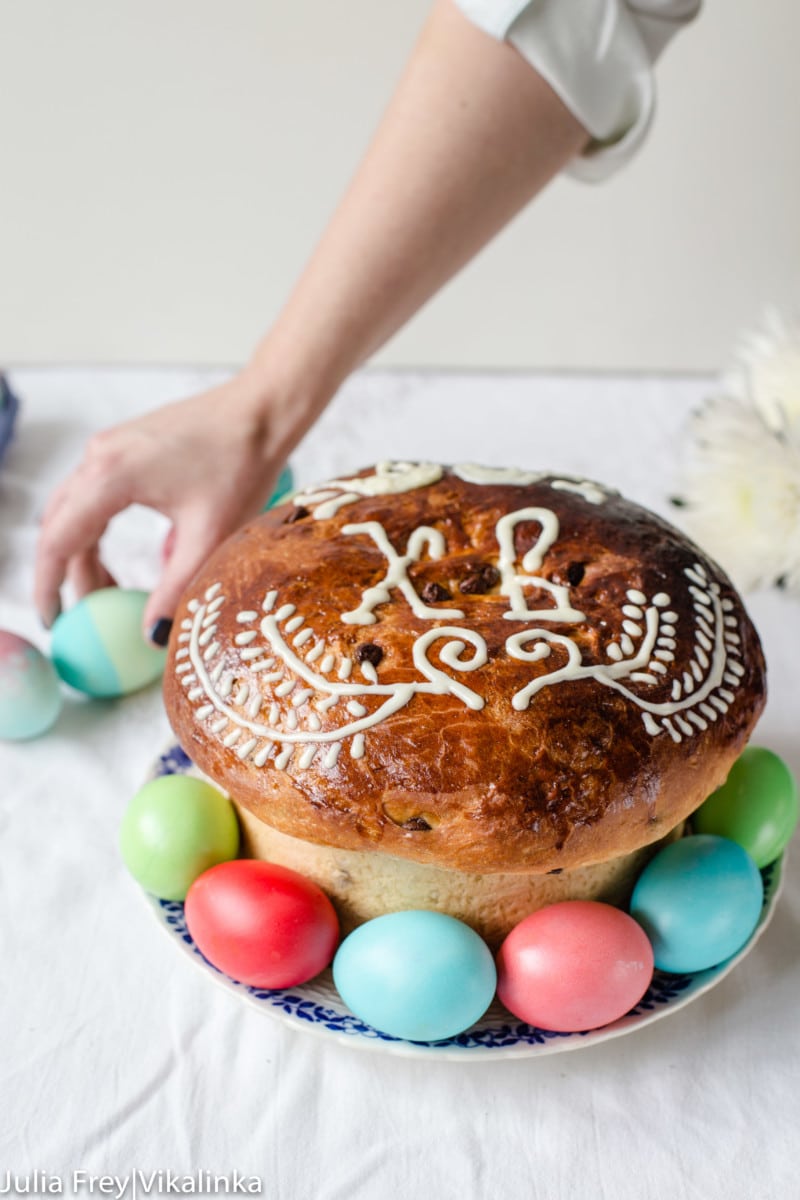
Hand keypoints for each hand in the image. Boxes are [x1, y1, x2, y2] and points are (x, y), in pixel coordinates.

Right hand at [35, 369, 306, 641]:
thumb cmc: (242, 465)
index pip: (58, 540)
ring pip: (75, 512)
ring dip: (83, 554)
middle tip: (80, 620)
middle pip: (60, 527)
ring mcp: (109, 447)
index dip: (49, 585)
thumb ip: (176, 588)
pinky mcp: (124, 447)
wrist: (262, 410)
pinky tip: (120, 561)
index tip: (53, 622)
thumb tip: (152, 637)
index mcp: (111, 476)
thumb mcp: (210, 536)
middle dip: (66, 576)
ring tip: (108, 596)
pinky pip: (94, 496)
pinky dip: (97, 532)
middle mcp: (99, 457)